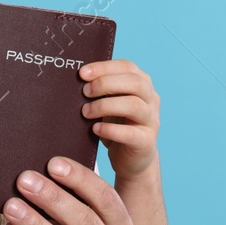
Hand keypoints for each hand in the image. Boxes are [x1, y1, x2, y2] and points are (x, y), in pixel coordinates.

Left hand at [79, 58, 159, 179]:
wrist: (131, 158)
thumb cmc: (116, 124)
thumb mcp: (108, 102)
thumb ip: (99, 89)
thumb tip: (75, 78)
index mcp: (142, 84)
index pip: (127, 66)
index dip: (104, 67)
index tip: (82, 73)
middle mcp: (151, 100)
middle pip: (135, 82)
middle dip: (106, 84)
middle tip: (84, 92)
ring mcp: (151, 121)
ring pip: (134, 105)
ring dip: (105, 106)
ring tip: (86, 112)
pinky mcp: (146, 142)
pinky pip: (131, 133)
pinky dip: (110, 129)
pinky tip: (95, 129)